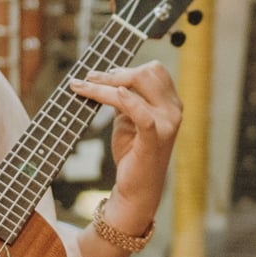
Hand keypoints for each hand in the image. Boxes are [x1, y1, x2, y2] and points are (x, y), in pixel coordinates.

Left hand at [70, 61, 181, 232]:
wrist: (136, 187)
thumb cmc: (132, 152)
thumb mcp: (127, 119)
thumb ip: (123, 99)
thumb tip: (106, 77)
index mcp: (170, 102)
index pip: (153, 71)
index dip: (126, 68)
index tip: (101, 74)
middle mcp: (173, 110)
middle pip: (147, 73)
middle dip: (114, 74)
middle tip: (88, 78)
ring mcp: (167, 124)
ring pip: (135, 88)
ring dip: (103, 85)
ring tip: (81, 87)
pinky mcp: (154, 140)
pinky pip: (142, 115)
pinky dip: (129, 101)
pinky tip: (115, 94)